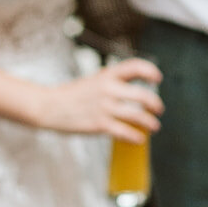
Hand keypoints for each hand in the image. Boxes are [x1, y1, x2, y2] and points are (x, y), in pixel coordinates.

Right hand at [38, 57, 162, 137]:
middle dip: (155, 105)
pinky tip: (138, 139)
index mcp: (107, 75)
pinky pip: (125, 132)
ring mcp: (104, 107)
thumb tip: (133, 92)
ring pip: (137, 116)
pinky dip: (135, 137)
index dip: (150, 71)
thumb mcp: (93, 81)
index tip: (157, 78)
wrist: (49, 106)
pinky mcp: (99, 124)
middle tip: (158, 110)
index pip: (134, 67)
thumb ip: (112, 83)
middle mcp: (108, 89)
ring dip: (150, 123)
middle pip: (142, 96)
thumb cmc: (72, 95)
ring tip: (154, 126)